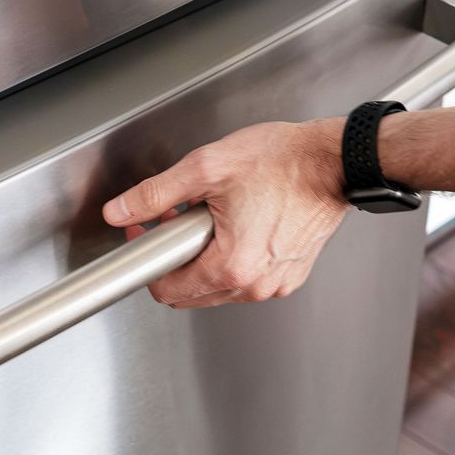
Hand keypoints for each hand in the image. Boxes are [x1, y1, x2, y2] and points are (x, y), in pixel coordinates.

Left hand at [102, 118, 347, 307]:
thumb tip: (120, 210)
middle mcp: (255, 285)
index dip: (149, 258)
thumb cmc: (283, 162)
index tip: (149, 232)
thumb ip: (155, 194)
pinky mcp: (291, 275)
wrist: (334, 161)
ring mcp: (276, 283)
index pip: (167, 290)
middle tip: (179, 218)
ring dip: (206, 258)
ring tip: (214, 216)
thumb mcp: (206, 168)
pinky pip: (248, 279)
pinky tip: (241, 224)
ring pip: (219, 288)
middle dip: (177, 258)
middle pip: (192, 293)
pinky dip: (236, 258)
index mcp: (231, 267)